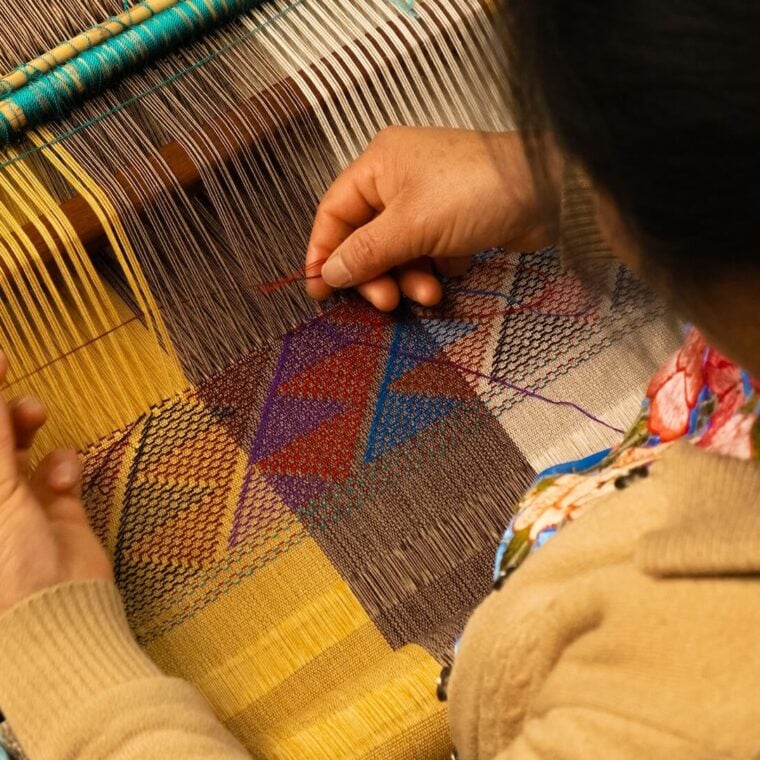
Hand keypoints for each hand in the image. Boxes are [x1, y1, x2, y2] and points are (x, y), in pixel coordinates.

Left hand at [0, 355, 111, 615]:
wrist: (59, 615)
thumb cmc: (5, 563)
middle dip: (1, 409)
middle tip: (9, 377)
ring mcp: (16, 502)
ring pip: (20, 443)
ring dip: (29, 425)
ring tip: (38, 415)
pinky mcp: (56, 508)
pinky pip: (59, 468)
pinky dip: (64, 465)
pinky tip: (64, 480)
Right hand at [305, 127, 556, 310]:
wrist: (546, 191)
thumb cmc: (475, 192)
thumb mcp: (410, 226)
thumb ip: (365, 253)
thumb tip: (329, 273)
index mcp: (379, 165)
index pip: (334, 212)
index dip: (323, 252)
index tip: (319, 288)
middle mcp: (398, 179)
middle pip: (366, 237)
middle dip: (376, 273)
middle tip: (386, 301)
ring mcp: (428, 200)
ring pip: (398, 251)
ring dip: (408, 277)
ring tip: (429, 293)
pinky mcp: (453, 220)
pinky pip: (427, 253)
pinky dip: (433, 269)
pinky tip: (451, 271)